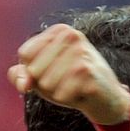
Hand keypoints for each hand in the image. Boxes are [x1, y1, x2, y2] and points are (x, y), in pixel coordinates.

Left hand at [8, 24, 129, 124]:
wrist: (107, 99)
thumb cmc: (71, 85)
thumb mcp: (42, 77)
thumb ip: (22, 75)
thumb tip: (22, 83)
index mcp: (59, 30)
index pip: (25, 54)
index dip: (32, 72)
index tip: (52, 72)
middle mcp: (71, 35)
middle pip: (34, 70)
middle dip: (45, 84)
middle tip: (66, 82)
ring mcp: (81, 52)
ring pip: (46, 83)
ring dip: (56, 93)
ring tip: (73, 87)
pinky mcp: (89, 71)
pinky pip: (60, 94)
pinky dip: (67, 99)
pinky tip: (81, 93)